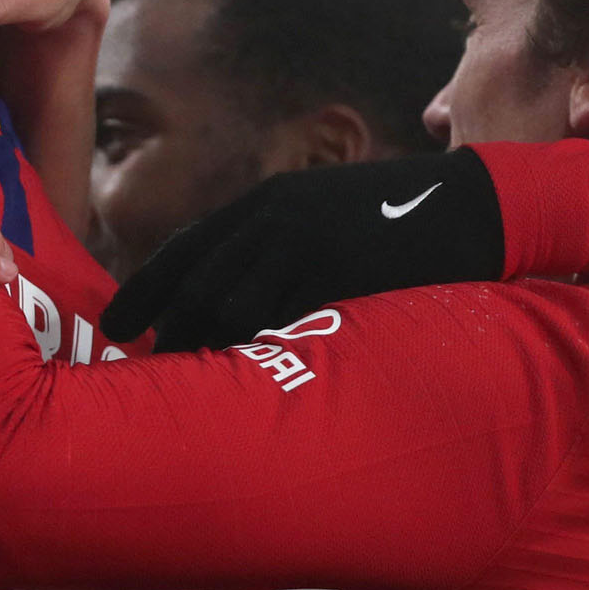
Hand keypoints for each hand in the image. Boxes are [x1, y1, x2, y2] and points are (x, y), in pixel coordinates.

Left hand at [100, 151, 506, 351]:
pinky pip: (290, 325)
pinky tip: (257, 383)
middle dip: (173, 332)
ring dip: (215, 350)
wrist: (473, 205)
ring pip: (237, 307)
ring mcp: (312, 247)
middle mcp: (279, 219)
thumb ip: (271, 243)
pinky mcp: (346, 277)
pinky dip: (266, 354)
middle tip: (153, 373)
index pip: (186, 247)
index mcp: (267, 202)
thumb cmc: (395, 217)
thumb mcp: (320, 211)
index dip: (145, 288)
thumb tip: (222, 297)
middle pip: (202, 283)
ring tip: (199, 388)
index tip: (115, 324)